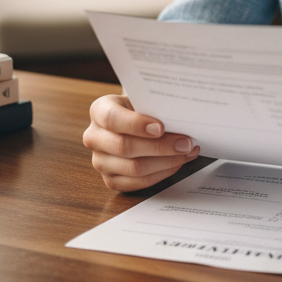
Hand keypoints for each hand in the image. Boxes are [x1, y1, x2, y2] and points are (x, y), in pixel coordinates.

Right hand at [83, 93, 199, 191]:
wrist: (134, 120)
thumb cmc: (141, 107)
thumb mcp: (144, 99)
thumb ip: (155, 105)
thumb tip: (181, 116)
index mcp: (99, 111)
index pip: (112, 119)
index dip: (136, 124)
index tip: (161, 127)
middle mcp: (94, 137)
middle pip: (125, 147)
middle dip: (160, 146)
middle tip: (185, 143)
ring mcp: (100, 161)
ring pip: (134, 168)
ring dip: (166, 162)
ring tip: (187, 152)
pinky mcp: (111, 180)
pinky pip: (138, 182)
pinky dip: (163, 173)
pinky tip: (178, 162)